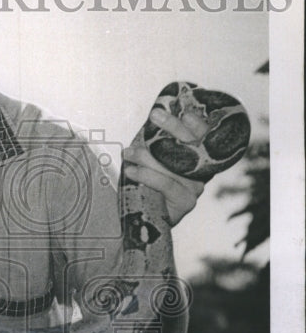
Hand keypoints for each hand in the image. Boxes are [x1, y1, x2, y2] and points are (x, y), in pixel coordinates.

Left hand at [122, 107, 205, 225]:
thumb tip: (150, 120)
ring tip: (128, 152)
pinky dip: (146, 175)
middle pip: (192, 146)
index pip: (203, 137)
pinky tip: (130, 171)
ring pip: (173, 166)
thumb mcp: (151, 160)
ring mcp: (195, 187)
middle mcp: (201, 171)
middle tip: (156, 115)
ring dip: (147, 156)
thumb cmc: (146, 185)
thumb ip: (155, 144)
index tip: (186, 113)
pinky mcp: (186, 202)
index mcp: (196, 159)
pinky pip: (166, 184)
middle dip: (174, 128)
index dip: (197, 124)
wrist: (143, 220)